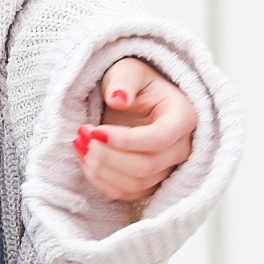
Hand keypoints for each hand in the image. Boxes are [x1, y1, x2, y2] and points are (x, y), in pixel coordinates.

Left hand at [75, 58, 195, 205]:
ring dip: (101, 169)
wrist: (134, 99)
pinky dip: (101, 181)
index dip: (125, 140)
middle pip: (146, 166)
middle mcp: (182, 147)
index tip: (96, 131)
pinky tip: (85, 160)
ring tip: (80, 145)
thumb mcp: (128, 70)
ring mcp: (168, 169)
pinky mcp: (151, 182)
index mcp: (183, 117)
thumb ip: (123, 81)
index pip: (159, 139)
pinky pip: (127, 193)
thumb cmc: (133, 83)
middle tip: (82, 136)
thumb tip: (118, 98)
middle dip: (107, 156)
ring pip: (136, 183)